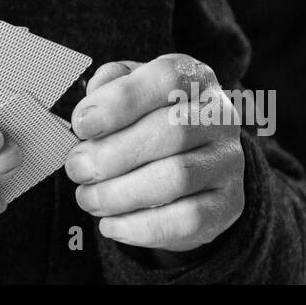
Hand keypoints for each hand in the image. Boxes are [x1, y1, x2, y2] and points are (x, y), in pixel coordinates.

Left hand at [64, 55, 243, 253]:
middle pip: (171, 132)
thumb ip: (109, 87)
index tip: (82, 125)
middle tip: (76, 168)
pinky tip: (110, 224)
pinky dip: (141, 226)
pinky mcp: (229, 204)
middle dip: (112, 154)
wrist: (193, 166)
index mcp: (194, 78)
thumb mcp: (130, 92)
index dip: (120, 101)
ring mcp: (228, 161)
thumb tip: (90, 109)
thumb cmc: (149, 120)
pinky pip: (188, 219)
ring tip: (88, 197)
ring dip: (121, 192)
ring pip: (177, 177)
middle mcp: (219, 116)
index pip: (166, 80)